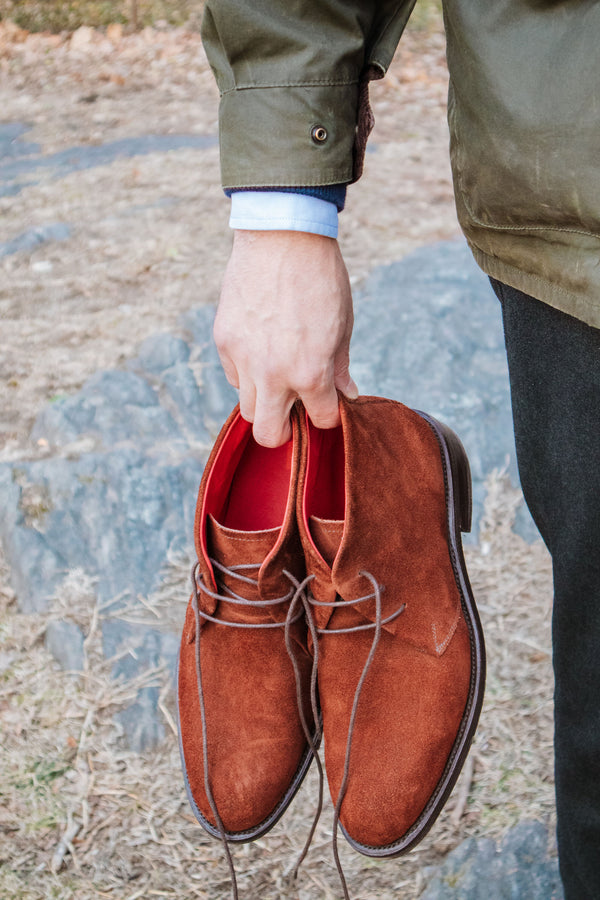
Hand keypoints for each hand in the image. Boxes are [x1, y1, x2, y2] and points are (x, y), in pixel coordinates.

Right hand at [214, 230, 357, 446]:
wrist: (283, 236)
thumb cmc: (321, 279)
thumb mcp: (342, 326)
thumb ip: (339, 368)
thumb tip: (345, 394)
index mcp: (310, 372)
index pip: (320, 420)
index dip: (328, 416)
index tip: (328, 405)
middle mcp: (273, 373)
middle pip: (269, 434)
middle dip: (284, 433)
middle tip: (294, 415)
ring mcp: (244, 358)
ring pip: (247, 408)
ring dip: (264, 402)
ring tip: (278, 379)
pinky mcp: (224, 341)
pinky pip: (234, 375)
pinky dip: (247, 374)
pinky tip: (261, 350)